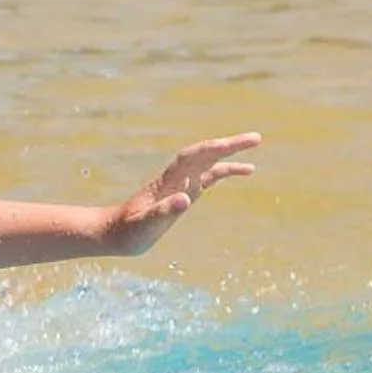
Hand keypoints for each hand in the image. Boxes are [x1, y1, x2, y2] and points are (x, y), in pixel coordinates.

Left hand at [106, 133, 260, 254]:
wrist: (115, 234)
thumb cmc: (127, 231)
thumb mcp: (144, 225)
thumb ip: (163, 212)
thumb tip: (186, 199)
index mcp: (167, 182)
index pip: (191, 158)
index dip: (211, 149)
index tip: (229, 144)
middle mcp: (176, 179)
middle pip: (205, 155)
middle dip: (229, 146)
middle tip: (256, 138)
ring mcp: (181, 185)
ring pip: (209, 164)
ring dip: (231, 157)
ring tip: (255, 151)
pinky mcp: (185, 194)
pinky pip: (210, 178)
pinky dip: (226, 171)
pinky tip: (245, 171)